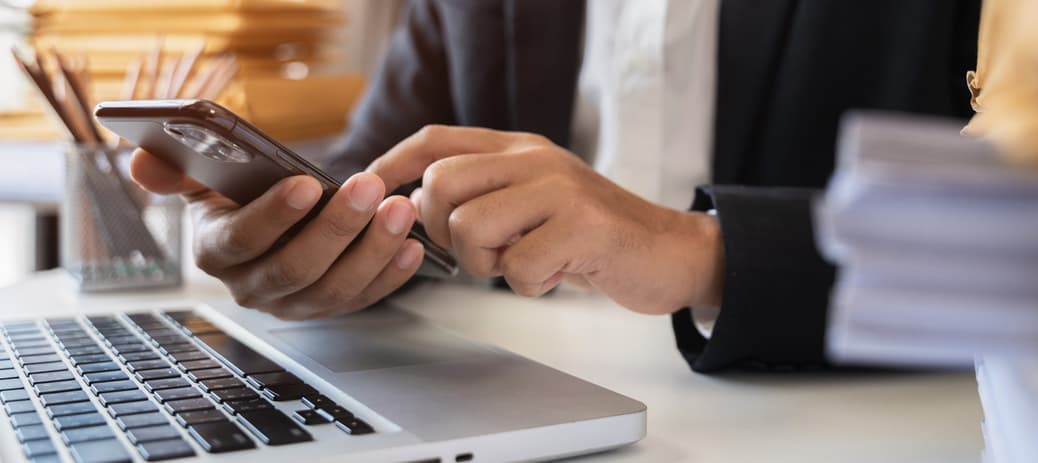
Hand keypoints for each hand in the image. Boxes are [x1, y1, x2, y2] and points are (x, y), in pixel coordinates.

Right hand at [129, 149, 425, 319]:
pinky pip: (364, 299)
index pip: (241, 239)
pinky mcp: (330, 307)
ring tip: (401, 209)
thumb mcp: (199, 173)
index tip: (305, 183)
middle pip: (296, 267)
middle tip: (370, 187)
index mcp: (215, 250)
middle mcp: (251, 286)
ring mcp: (293, 303)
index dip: (274, 214)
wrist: (266, 215)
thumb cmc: (235, 190)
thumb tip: (144, 163)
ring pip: (335, 289)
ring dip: (373, 249)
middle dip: (337, 227)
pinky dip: (391, 275)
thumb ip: (172, 167)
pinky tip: (412, 246)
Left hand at [367, 125, 724, 314]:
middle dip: (447, 232)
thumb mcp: (532, 205)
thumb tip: (414, 202)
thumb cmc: (591, 236)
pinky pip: (517, 265)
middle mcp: (536, 159)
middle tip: (486, 252)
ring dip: (488, 263)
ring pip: (472, 226)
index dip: (391, 164)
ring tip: (524, 264)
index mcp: (519, 149)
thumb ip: (480, 197)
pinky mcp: (584, 226)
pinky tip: (556, 275)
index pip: (435, 140)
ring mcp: (561, 189)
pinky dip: (529, 284)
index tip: (368, 192)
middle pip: (442, 183)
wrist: (667, 251)